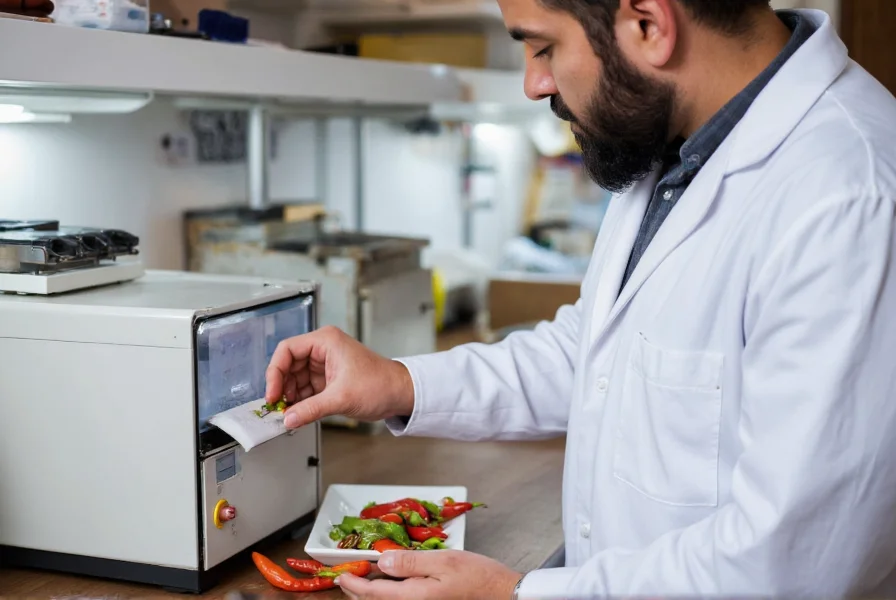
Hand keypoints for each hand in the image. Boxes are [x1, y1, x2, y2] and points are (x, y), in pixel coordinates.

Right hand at [265, 326, 414, 428]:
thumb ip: (310, 409)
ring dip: (291, 396)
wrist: (400, 394)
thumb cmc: (380, 384)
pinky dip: (300, 401)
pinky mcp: (328, 379)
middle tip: (277, 407)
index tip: (272, 393)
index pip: (287, 350)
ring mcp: (325, 364)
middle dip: (282, 387)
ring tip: (288, 413)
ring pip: (296, 378)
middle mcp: (323, 349)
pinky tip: (298, 413)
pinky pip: (306, 388)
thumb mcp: (341, 398)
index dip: (275, 372)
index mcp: (326, 341)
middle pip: (289, 365)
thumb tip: (288, 419)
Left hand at [336, 550, 520, 599]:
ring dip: (375, 590)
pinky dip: (390, 592)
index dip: (353, 584)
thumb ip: (411, 562)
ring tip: (367, 574)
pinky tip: (393, 578)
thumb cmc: (478, 578)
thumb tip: (383, 561)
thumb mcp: (444, 561)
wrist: (502, 595)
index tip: (341, 574)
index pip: (372, 594)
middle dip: (360, 589)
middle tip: (349, 573)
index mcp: (414, 597)